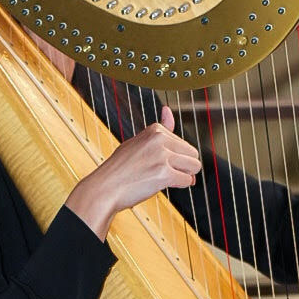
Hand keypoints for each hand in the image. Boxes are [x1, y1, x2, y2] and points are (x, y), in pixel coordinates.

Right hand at [66, 104, 201, 239]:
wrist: (104, 189)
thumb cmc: (121, 168)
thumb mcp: (138, 141)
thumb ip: (159, 128)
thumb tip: (168, 109)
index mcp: (155, 130)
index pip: (183, 144)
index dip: (174, 158)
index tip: (155, 163)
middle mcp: (160, 140)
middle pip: (193, 154)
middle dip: (184, 166)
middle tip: (162, 173)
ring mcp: (162, 156)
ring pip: (194, 167)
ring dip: (184, 176)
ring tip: (162, 178)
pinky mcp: (164, 174)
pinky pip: (187, 181)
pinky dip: (179, 186)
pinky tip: (161, 185)